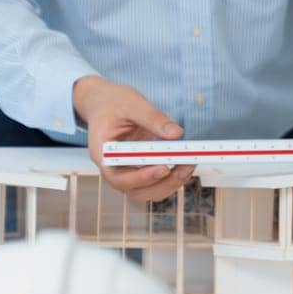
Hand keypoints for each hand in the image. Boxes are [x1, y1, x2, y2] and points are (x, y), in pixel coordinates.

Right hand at [76, 75, 195, 202]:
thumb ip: (153, 117)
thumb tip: (177, 133)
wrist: (103, 102)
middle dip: (162, 183)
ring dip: (170, 184)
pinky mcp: (139, 168)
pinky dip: (171, 177)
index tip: (164, 168)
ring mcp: (126, 171)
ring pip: (147, 192)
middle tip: (186, 167)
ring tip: (189, 165)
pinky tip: (185, 163)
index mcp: (103, 153)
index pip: (118, 177)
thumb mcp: (131, 103)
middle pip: (135, 191)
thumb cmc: (113, 103)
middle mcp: (113, 168)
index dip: (141, 177)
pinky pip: (154, 182)